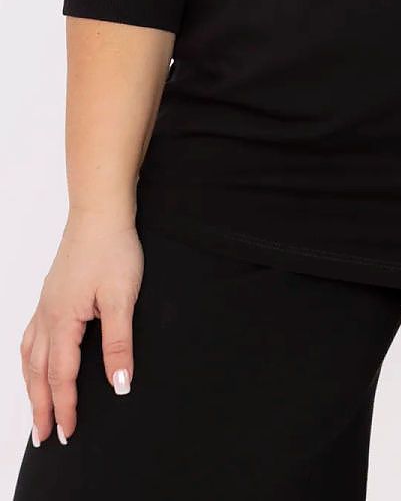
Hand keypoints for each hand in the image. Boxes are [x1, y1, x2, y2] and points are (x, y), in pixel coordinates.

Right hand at [20, 209, 143, 444]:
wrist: (99, 212)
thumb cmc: (113, 249)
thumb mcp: (122, 298)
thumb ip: (119, 343)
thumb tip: (119, 384)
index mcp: (62, 321)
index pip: (61, 376)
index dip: (65, 407)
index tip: (67, 433)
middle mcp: (47, 316)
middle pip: (38, 373)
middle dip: (41, 407)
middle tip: (43, 438)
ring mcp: (45, 304)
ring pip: (30, 356)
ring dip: (31, 386)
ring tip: (35, 410)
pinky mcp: (50, 294)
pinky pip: (30, 336)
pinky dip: (29, 359)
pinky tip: (35, 362)